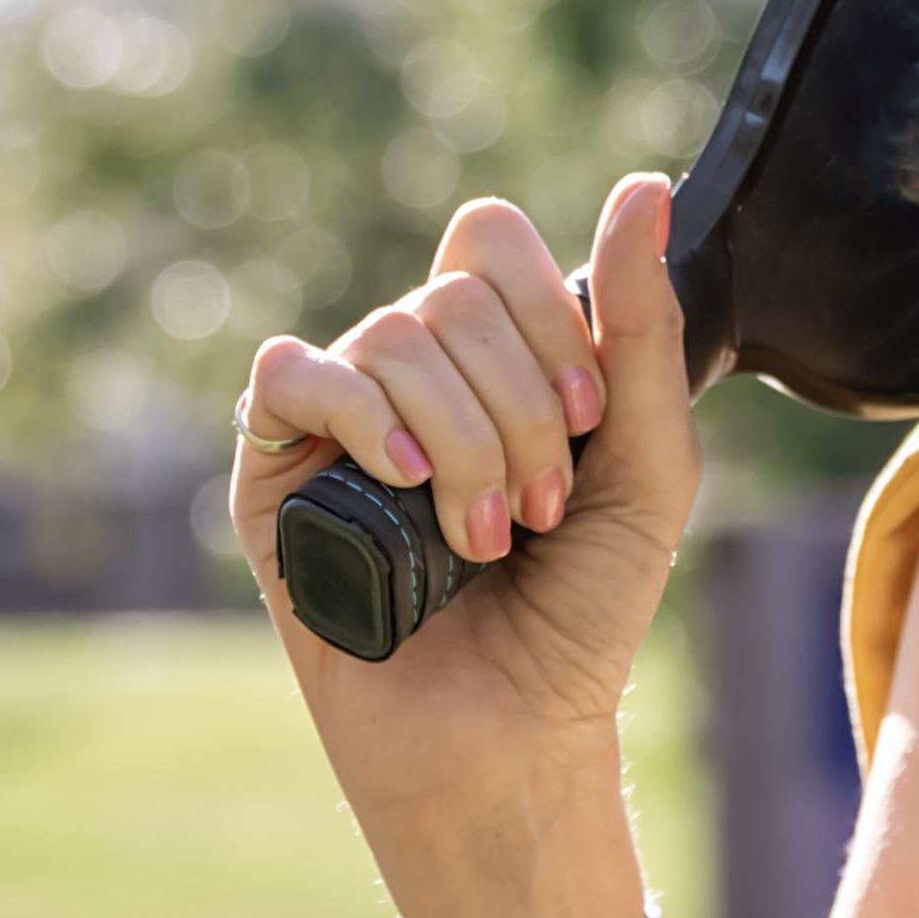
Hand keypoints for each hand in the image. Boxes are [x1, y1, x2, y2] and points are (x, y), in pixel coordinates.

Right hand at [233, 176, 698, 830]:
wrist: (512, 731)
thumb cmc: (581, 609)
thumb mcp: (647, 461)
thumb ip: (642, 327)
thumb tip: (642, 186)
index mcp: (489, 351)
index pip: (491, 244)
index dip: (549, 316)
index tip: (591, 419)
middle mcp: (407, 370)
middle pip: (449, 295)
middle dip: (519, 408)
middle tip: (539, 511)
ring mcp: (336, 416)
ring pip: (386, 339)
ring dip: (460, 443)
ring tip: (482, 538)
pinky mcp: (271, 473)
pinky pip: (290, 374)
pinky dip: (359, 419)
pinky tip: (402, 486)